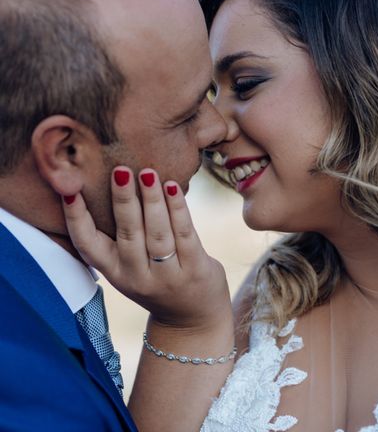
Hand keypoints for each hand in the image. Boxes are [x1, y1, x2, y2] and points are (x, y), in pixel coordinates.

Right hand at [62, 167, 230, 330]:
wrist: (192, 320)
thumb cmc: (159, 281)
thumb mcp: (131, 268)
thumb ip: (122, 239)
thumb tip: (115, 185)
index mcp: (114, 273)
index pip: (88, 246)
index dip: (76, 218)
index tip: (69, 190)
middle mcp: (137, 276)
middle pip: (127, 233)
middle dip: (123, 200)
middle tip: (120, 170)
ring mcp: (167, 276)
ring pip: (156, 232)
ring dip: (151, 200)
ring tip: (148, 173)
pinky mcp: (194, 270)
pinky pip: (184, 234)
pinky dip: (178, 209)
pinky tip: (172, 188)